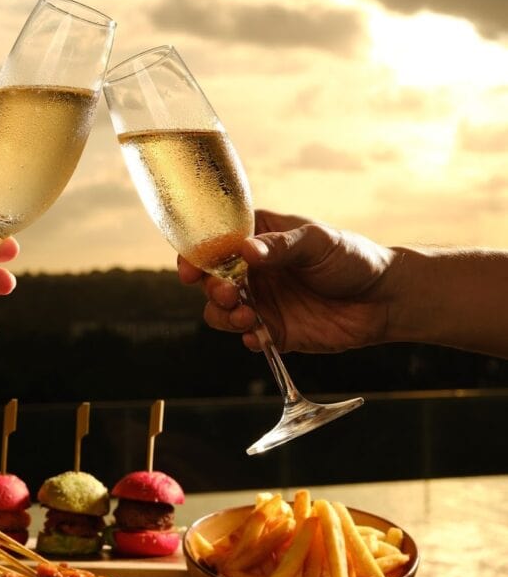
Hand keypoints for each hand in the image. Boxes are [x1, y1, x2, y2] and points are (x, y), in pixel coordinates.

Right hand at [178, 210, 394, 352]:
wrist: (385, 300)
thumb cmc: (353, 258)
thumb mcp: (319, 242)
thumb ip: (282, 247)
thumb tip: (246, 250)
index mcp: (260, 238)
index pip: (216, 241)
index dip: (197, 254)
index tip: (191, 269)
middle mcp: (254, 270)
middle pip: (211, 279)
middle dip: (212, 288)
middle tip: (230, 294)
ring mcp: (262, 301)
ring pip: (221, 311)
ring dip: (224, 315)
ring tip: (247, 316)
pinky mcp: (274, 331)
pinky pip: (247, 337)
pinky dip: (248, 338)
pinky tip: (261, 337)